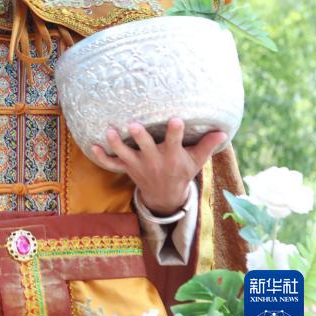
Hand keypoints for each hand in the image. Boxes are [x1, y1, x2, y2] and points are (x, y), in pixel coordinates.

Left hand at [91, 118, 226, 215]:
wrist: (165, 196)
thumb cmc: (181, 172)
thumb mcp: (196, 161)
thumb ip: (207, 146)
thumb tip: (223, 131)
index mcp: (172, 158)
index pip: (175, 143)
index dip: (175, 132)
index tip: (176, 119)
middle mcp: (153, 161)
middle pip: (146, 148)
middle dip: (140, 138)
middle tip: (134, 125)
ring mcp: (137, 165)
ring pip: (124, 155)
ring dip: (116, 144)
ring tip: (109, 131)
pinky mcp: (126, 169)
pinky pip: (111, 165)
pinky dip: (101, 157)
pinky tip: (92, 145)